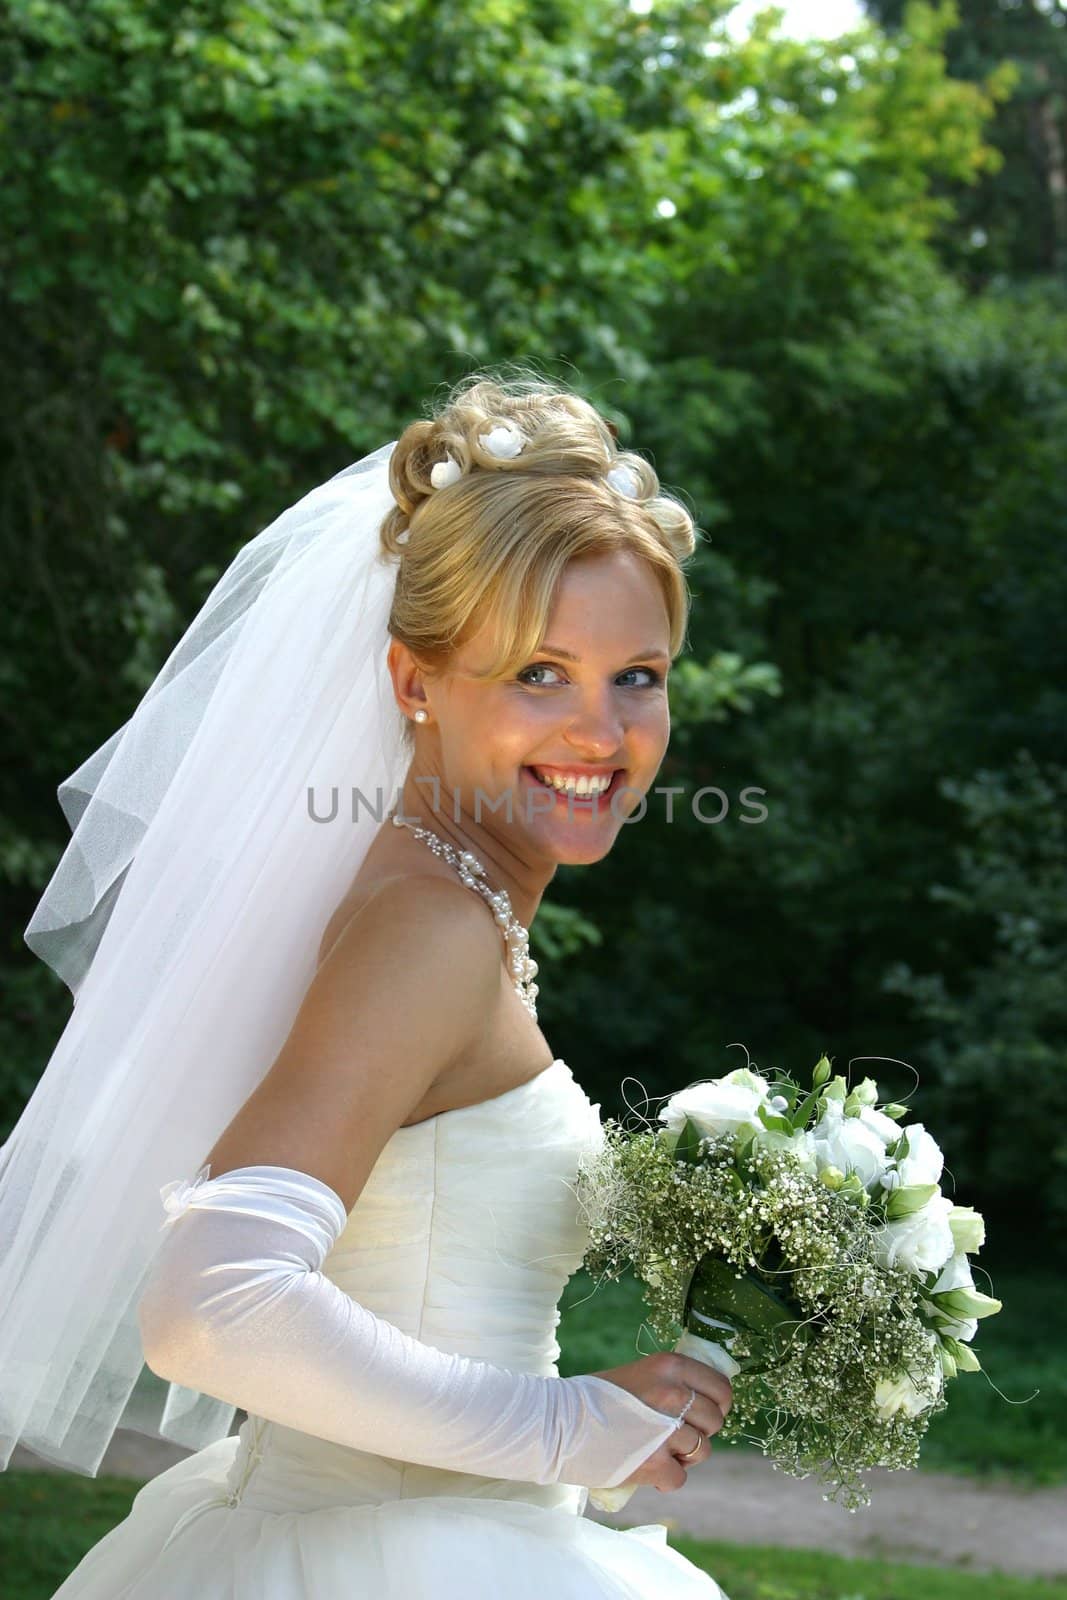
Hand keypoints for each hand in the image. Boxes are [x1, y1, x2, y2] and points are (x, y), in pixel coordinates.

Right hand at [587, 1349, 731, 1492]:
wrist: (557, 1423)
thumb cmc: (596, 1398)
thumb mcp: (639, 1374)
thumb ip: (672, 1383)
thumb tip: (708, 1399)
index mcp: (670, 1366)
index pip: (722, 1387)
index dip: (718, 1404)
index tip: (706, 1413)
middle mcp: (672, 1394)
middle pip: (715, 1420)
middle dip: (701, 1431)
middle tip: (677, 1434)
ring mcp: (665, 1430)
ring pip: (702, 1451)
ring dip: (684, 1457)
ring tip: (658, 1450)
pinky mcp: (655, 1463)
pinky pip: (680, 1478)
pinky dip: (666, 1479)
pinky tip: (648, 1468)